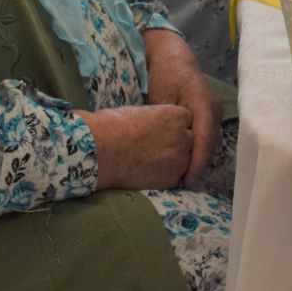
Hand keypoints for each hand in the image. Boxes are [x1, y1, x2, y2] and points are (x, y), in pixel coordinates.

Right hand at [78, 105, 193, 190]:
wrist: (101, 150)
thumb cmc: (115, 125)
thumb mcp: (143, 111)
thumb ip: (160, 118)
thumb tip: (160, 125)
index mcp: (177, 115)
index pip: (187, 120)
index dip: (174, 126)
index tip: (161, 130)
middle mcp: (183, 137)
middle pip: (189, 140)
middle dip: (177, 143)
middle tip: (156, 146)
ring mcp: (178, 159)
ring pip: (185, 160)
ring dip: (174, 160)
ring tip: (153, 160)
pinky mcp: (170, 179)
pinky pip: (176, 177)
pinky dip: (167, 175)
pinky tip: (150, 171)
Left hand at [143, 28, 220, 188]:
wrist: (171, 56)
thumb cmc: (164, 74)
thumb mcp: (162, 96)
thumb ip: (168, 121)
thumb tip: (168, 148)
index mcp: (204, 103)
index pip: (203, 139)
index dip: (196, 162)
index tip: (187, 182)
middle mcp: (214, 109)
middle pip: (209, 144)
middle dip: (198, 166)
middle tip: (184, 187)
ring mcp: (214, 112)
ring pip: (208, 142)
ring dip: (198, 160)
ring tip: (185, 181)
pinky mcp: (209, 115)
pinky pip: (206, 137)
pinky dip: (198, 151)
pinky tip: (187, 164)